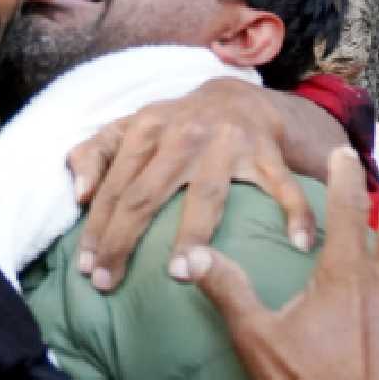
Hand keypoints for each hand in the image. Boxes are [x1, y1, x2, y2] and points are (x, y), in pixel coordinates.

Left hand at [67, 78, 314, 291]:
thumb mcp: (127, 128)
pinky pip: (283, 185)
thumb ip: (93, 154)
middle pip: (145, 194)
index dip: (97, 227)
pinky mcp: (267, 152)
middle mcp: (183, 135)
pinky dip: (296, 212)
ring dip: (191, 233)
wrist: (237, 96)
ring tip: (178, 273)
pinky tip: (299, 243)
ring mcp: (227, 144)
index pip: (115, 186)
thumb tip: (79, 195)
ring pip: (206, 195)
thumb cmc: (172, 125)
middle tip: (108, 283)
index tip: (86, 268)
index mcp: (145, 129)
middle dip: (122, 240)